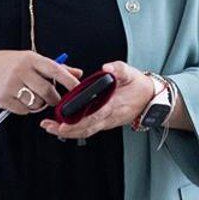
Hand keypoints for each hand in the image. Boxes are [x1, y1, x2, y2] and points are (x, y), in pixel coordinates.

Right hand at [0, 49, 82, 116]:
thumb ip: (56, 68)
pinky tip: (21, 100)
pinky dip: (27, 108)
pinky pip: (24, 110)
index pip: (55, 70)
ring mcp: (11, 85)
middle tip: (54, 100)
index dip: (68, 80)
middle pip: (46, 91)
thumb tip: (78, 73)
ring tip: (33, 97)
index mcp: (31, 59)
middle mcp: (21, 71)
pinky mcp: (4, 98)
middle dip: (54, 99)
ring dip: (39, 104)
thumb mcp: (32, 60)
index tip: (78, 88)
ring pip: (36, 103)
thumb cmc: (12, 64)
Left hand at [39, 60, 159, 142]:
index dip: (77, 122)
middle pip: (85, 129)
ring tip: (49, 127)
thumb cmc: (139, 86)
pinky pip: (87, 129)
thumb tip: (106, 68)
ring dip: (67, 132)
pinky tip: (60, 126)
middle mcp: (109, 117)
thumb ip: (118, 69)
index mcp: (113, 105)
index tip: (62, 123)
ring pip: (85, 131)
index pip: (93, 117)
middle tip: (47, 126)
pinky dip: (73, 130)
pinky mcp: (104, 123)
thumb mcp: (130, 73)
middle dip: (65, 130)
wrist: (150, 98)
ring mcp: (106, 122)